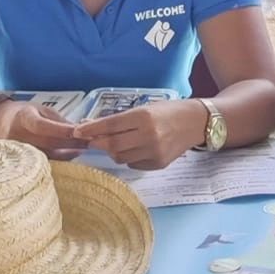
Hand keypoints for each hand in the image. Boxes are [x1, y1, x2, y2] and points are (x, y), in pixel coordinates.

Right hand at [0, 100, 86, 160]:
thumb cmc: (22, 113)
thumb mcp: (39, 109)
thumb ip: (58, 120)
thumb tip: (79, 130)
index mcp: (24, 119)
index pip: (44, 127)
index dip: (62, 130)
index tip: (80, 131)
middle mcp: (20, 136)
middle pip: (50, 143)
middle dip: (72, 143)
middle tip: (91, 141)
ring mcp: (19, 151)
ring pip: (49, 155)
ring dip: (69, 152)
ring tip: (84, 148)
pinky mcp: (21, 161)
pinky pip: (44, 161)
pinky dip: (60, 158)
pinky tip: (71, 154)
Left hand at [78, 99, 206, 170]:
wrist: (196, 123)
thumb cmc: (169, 111)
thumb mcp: (145, 109)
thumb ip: (121, 120)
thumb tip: (92, 126)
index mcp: (144, 117)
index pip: (110, 125)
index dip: (91, 129)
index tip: (78, 131)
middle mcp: (149, 135)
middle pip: (112, 145)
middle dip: (98, 143)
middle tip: (92, 140)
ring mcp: (154, 152)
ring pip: (120, 157)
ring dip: (113, 151)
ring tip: (118, 142)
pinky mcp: (158, 164)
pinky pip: (133, 164)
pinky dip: (128, 157)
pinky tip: (135, 148)